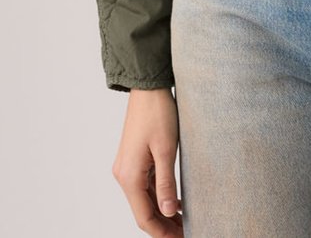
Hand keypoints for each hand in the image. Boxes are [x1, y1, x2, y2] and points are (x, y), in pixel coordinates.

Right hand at [112, 88, 182, 234]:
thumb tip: (167, 212)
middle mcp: (124, 175)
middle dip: (163, 225)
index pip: (145, 217)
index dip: (162, 232)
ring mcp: (127, 167)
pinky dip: (158, 196)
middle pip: (143, 211)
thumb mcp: (165, 149)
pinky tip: (174, 200)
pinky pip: (144, 186)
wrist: (148, 88)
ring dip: (161, 212)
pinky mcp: (133, 159)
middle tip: (186, 231)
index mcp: (130, 176)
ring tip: (183, 221)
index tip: (182, 237)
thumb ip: (166, 183)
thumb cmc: (158, 113)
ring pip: (144, 200)